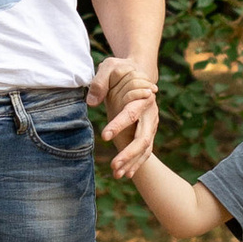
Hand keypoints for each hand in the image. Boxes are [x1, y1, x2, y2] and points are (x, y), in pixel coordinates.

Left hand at [88, 52, 159, 180]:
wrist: (136, 72)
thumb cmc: (121, 69)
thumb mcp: (109, 67)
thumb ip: (100, 82)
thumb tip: (91, 102)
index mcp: (142, 96)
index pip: (131, 113)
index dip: (119, 125)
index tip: (104, 136)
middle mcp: (150, 113)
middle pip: (143, 137)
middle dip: (129, 153)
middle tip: (114, 165)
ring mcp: (151, 124)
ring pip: (145, 148)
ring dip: (132, 162)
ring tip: (118, 174)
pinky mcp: (147, 131)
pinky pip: (144, 151)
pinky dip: (136, 163)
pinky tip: (126, 174)